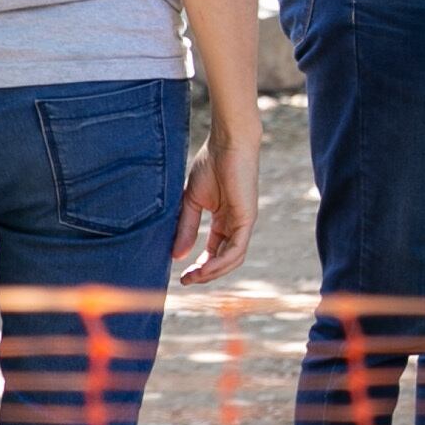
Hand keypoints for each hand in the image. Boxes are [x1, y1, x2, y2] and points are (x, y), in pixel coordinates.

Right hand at [174, 128, 258, 284]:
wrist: (226, 143)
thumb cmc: (211, 164)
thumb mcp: (192, 201)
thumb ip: (187, 227)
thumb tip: (176, 256)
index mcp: (224, 220)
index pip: (214, 250)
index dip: (199, 265)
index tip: (181, 275)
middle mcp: (236, 224)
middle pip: (224, 259)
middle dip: (205, 273)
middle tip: (186, 281)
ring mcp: (243, 223)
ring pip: (232, 259)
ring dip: (212, 272)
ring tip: (193, 277)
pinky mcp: (247, 219)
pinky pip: (236, 249)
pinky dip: (220, 262)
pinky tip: (204, 267)